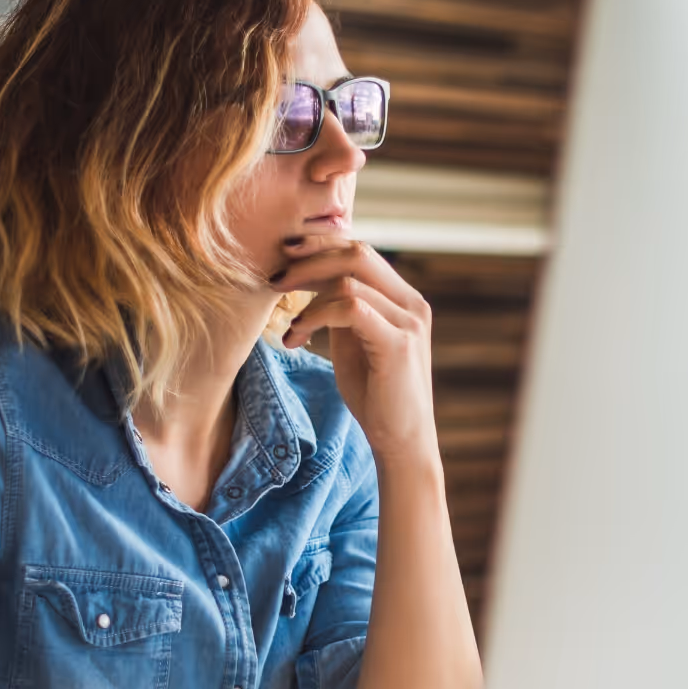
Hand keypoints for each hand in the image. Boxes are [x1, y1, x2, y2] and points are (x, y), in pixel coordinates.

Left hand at [272, 237, 438, 467]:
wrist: (402, 441)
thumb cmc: (376, 396)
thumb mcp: (354, 342)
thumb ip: (342, 309)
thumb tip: (310, 279)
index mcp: (403, 299)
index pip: (360, 251)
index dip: (320, 247)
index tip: (284, 258)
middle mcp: (412, 303)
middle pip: (357, 252)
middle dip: (309, 259)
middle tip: (275, 278)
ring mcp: (409, 322)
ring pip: (349, 279)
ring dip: (306, 297)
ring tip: (289, 324)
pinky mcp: (398, 344)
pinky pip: (351, 308)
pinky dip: (316, 316)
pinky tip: (299, 336)